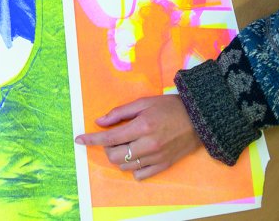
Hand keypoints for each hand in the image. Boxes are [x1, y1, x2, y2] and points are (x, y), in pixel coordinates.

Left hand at [75, 95, 201, 179]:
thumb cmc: (169, 107)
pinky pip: (140, 174)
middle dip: (106, 148)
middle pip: (114, 156)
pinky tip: (135, 155)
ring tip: (126, 143)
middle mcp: (148, 145)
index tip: (79, 140)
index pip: (109, 138)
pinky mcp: (164, 165)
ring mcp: (156, 158)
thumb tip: (99, 122)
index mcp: (142, 127)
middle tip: (112, 137)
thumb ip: (119, 113)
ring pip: (125, 166)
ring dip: (119, 156)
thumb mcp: (143, 103)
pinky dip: (132, 167)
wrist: (199, 119)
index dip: (91, 139)